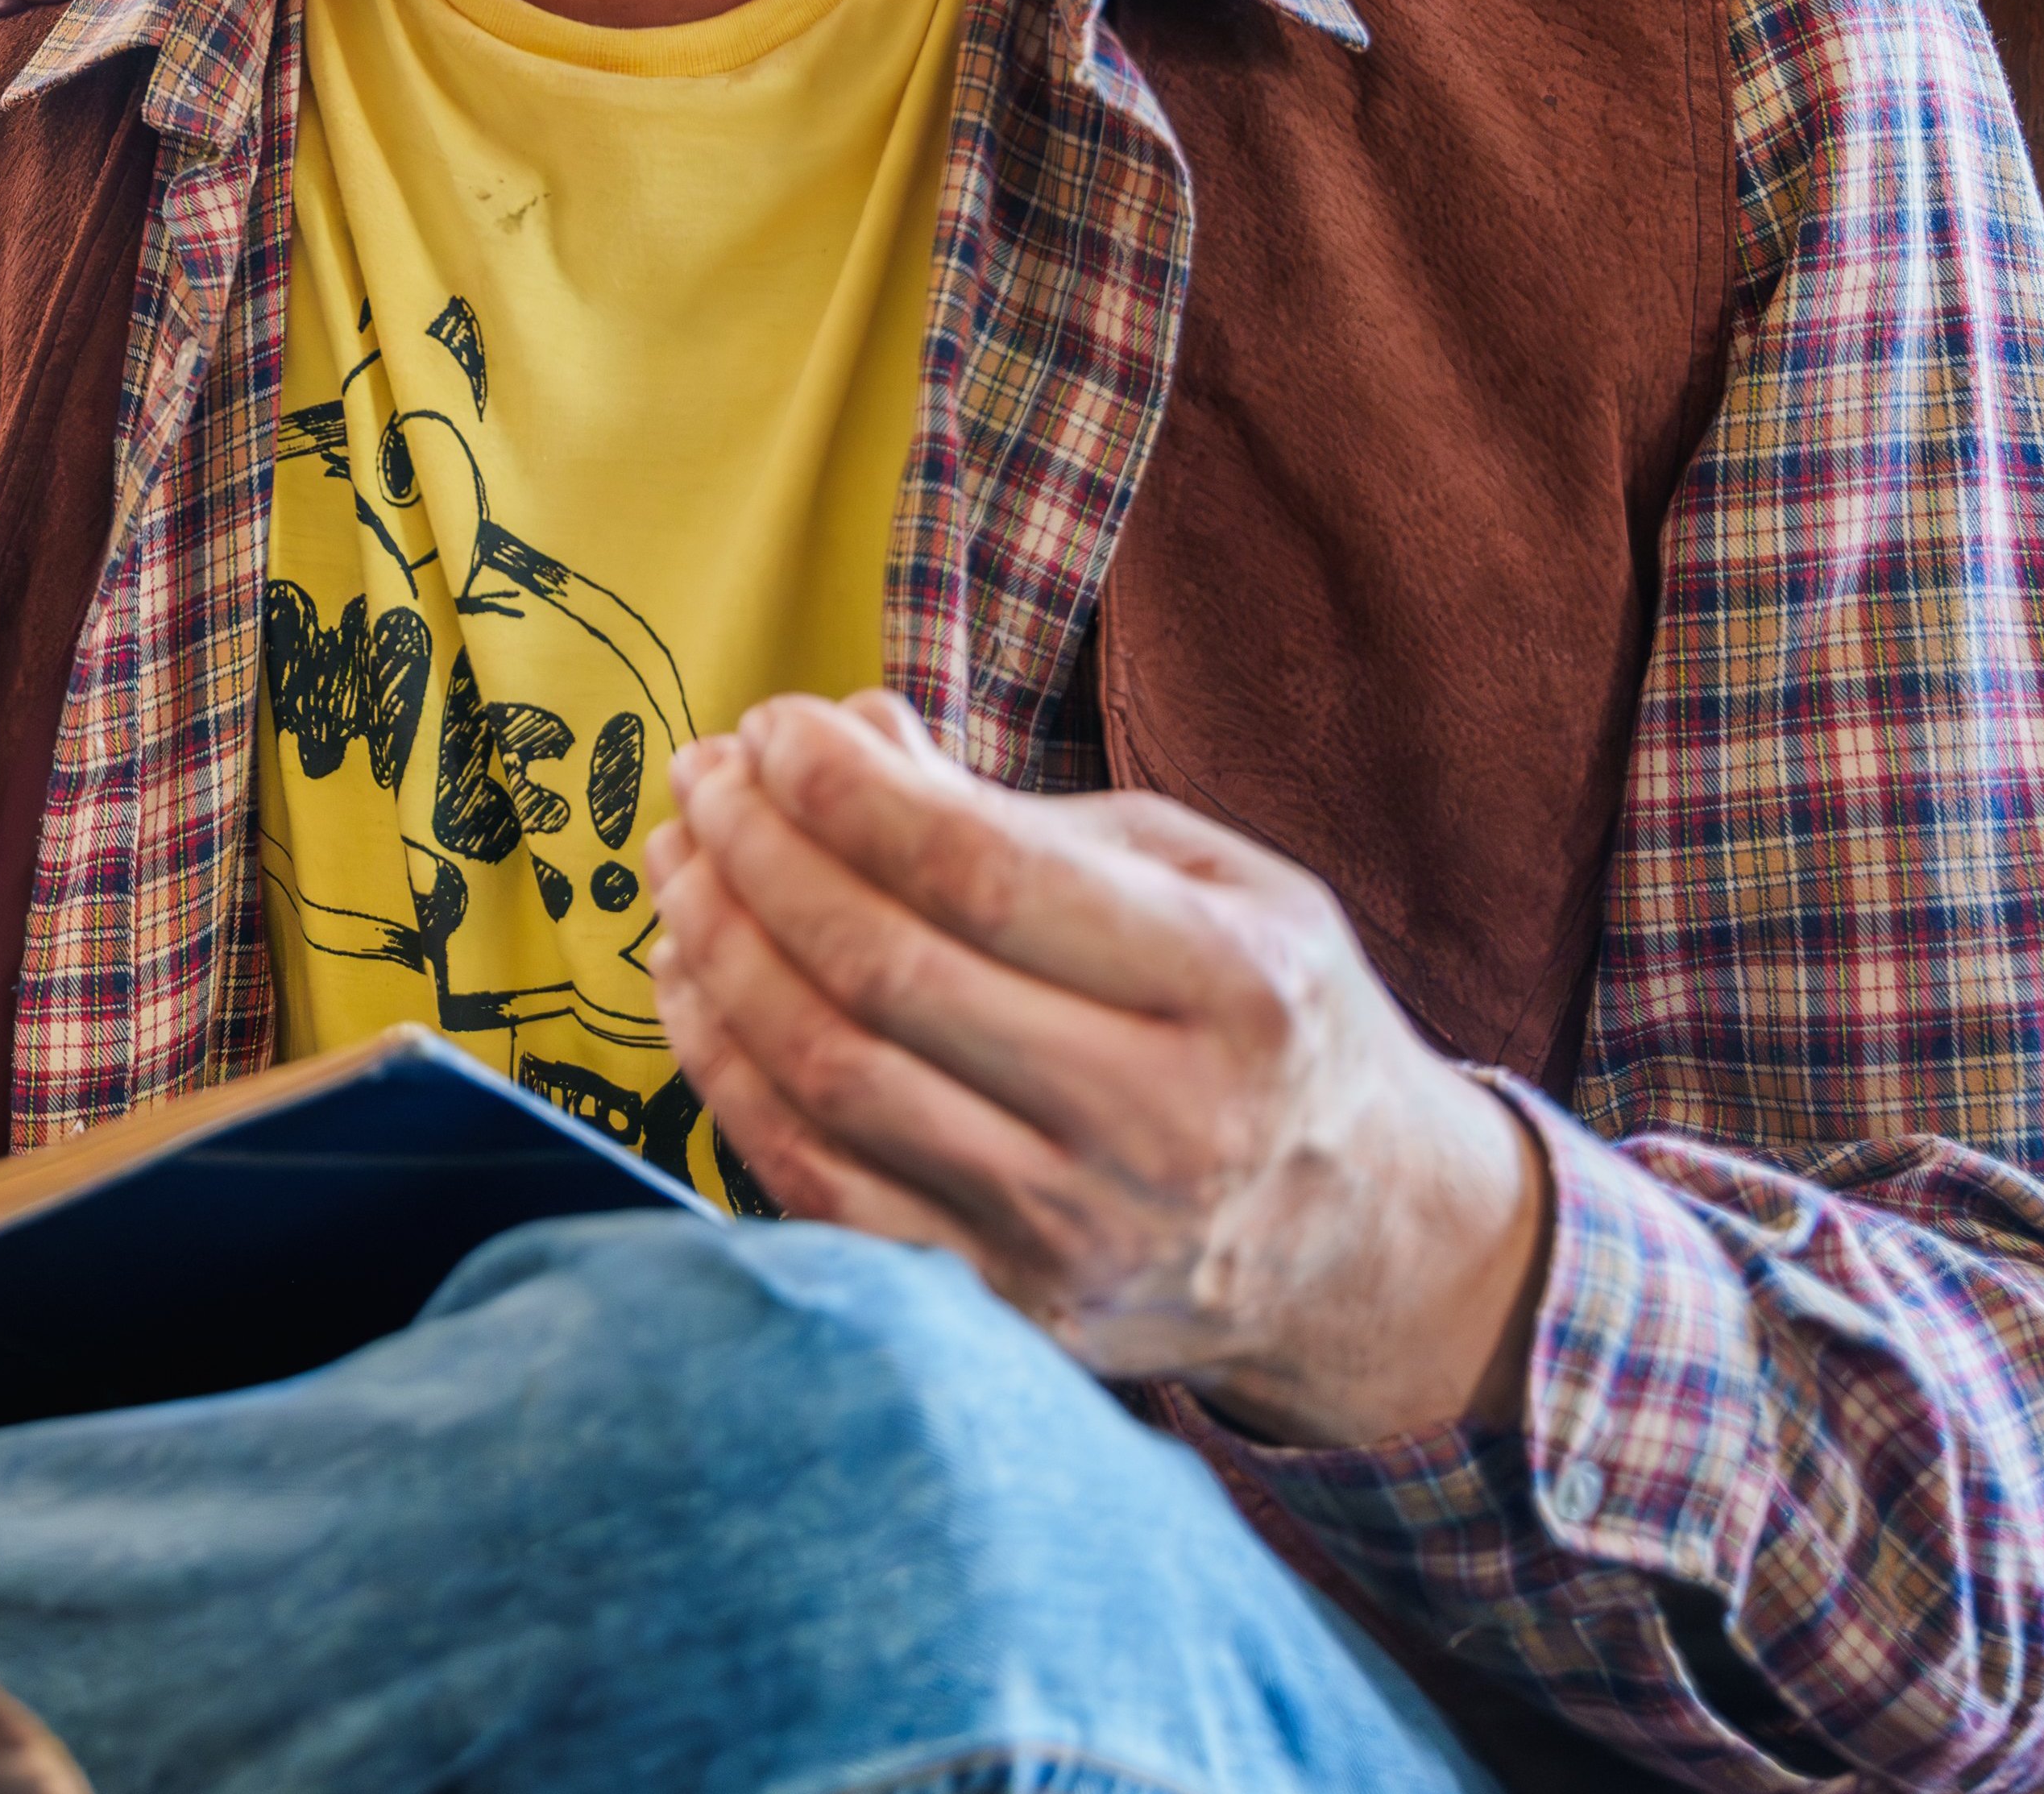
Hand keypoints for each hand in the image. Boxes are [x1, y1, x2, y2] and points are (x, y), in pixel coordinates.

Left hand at [639, 690, 1550, 1447]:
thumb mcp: (1206, 880)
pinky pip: (813, 1187)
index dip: (842, 790)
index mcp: (1231, 988)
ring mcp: (1075, 1239)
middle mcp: (1159, 1128)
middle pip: (881, 972)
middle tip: (702, 778)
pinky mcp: (1008, 1315)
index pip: (978, 874)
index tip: (772, 728)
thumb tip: (844, 738)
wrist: (1364, 1252)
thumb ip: (1022, 814)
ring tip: (678, 861)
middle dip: (756, 853)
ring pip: (827, 1081)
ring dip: (717, 951)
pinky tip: (691, 982)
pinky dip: (725, 1074)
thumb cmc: (1265, 1020)